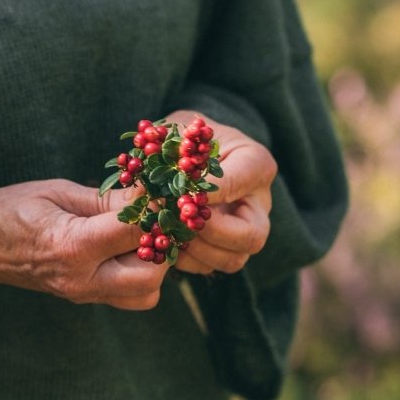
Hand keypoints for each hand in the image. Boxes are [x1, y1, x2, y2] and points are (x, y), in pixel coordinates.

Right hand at [0, 178, 170, 309]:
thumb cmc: (11, 210)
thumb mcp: (57, 192)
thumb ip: (106, 200)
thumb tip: (150, 195)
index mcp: (72, 246)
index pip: (137, 230)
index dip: (156, 207)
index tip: (160, 190)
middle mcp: (81, 279)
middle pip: (152, 274)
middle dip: (163, 243)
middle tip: (155, 216)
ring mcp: (83, 294)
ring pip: (146, 294)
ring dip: (154, 264)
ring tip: (141, 234)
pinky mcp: (85, 298)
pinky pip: (129, 296)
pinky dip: (139, 274)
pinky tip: (127, 248)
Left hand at [165, 112, 276, 276]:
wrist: (186, 150)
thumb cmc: (184, 136)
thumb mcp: (177, 131)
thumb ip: (165, 155)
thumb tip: (142, 194)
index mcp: (255, 164)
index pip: (243, 180)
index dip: (210, 192)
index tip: (180, 193)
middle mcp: (258, 203)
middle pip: (253, 236)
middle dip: (212, 233)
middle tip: (180, 220)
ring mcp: (244, 231)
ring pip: (234, 259)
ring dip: (195, 252)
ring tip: (167, 231)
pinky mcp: (223, 249)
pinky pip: (209, 267)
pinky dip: (183, 260)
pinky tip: (162, 240)